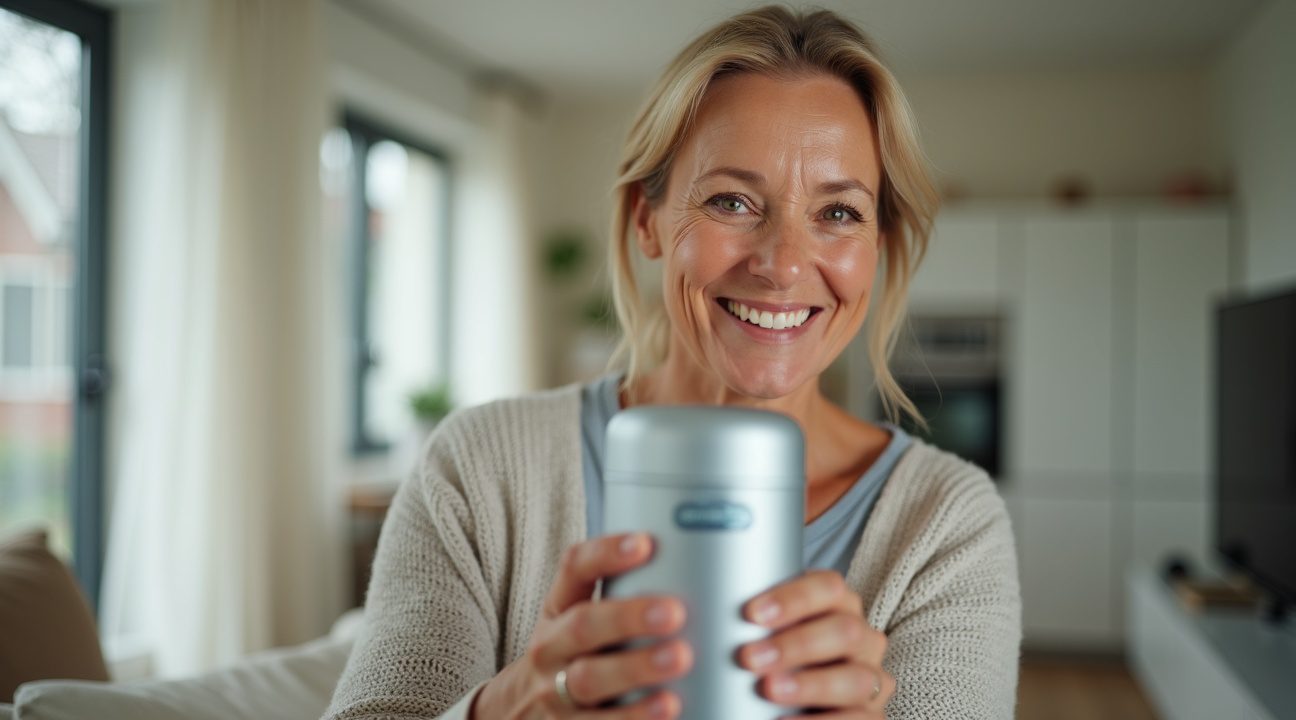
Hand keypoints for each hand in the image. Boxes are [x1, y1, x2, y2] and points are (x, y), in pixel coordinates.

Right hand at [471, 532, 692, 718]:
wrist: (520, 709)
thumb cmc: (572, 653)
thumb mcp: (576, 617)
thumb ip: (617, 594)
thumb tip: (688, 560)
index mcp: (558, 607)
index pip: (574, 568)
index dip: (607, 553)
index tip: (644, 543)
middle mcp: (550, 647)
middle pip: (583, 626)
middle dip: (628, 617)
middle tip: (675, 612)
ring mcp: (554, 691)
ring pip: (589, 679)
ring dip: (637, 668)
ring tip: (680, 659)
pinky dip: (634, 718)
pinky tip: (669, 708)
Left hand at [736, 569, 893, 717]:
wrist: (793, 706)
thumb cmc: (776, 662)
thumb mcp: (769, 635)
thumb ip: (752, 622)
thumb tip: (697, 608)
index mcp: (841, 607)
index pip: (829, 588)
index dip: (793, 598)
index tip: (752, 614)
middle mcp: (864, 639)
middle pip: (844, 631)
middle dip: (795, 644)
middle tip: (749, 658)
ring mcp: (872, 680)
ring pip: (855, 678)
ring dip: (810, 684)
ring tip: (769, 690)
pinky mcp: (871, 717)